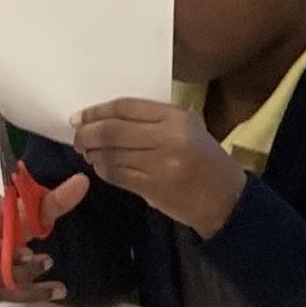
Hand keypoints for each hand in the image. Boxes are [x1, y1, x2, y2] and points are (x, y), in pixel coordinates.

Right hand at [0, 174, 87, 302]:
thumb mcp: (19, 206)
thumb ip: (51, 200)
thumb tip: (83, 181)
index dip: (1, 252)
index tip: (28, 253)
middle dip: (22, 272)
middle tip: (48, 262)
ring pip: (0, 290)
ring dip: (30, 290)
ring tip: (58, 288)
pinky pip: (5, 298)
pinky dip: (30, 296)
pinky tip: (53, 292)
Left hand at [70, 100, 244, 235]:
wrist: (226, 199)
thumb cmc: (205, 159)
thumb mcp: (187, 128)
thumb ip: (152, 119)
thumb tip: (104, 117)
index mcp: (177, 118)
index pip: (126, 107)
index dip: (97, 111)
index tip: (80, 117)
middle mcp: (167, 138)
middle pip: (112, 130)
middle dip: (87, 133)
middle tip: (78, 137)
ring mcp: (159, 165)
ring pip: (110, 154)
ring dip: (93, 153)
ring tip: (88, 152)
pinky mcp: (152, 188)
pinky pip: (116, 175)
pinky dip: (103, 170)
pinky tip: (101, 167)